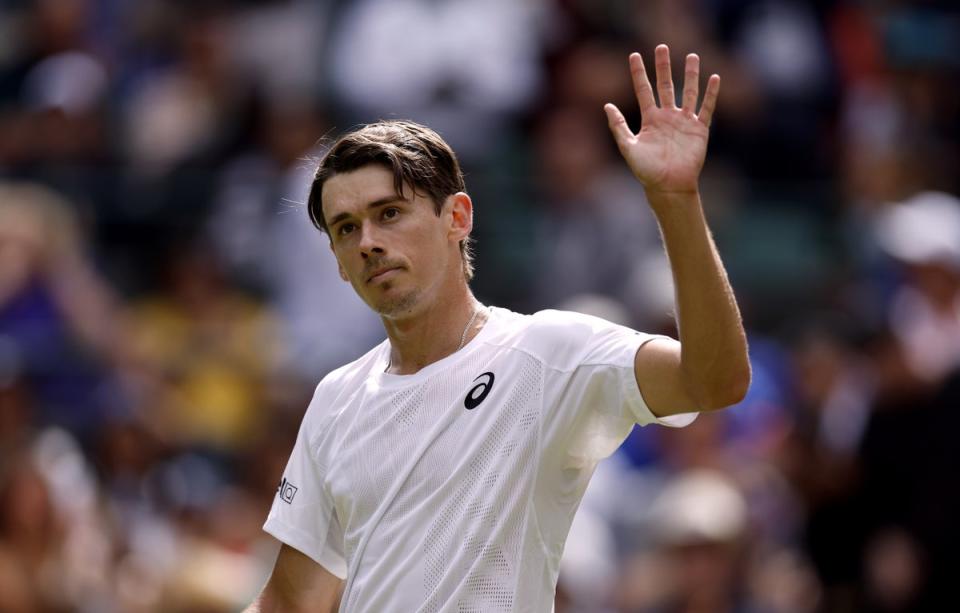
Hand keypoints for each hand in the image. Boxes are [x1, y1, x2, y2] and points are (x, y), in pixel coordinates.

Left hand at [604, 45, 718, 195]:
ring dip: (690, 75)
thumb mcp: (628, 147)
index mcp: (650, 119)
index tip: (634, 55)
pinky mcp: (699, 130)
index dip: (638, 73)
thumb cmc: (646, 171)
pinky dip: (710, 94)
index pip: (644, 90)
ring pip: (688, 92)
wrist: (668, 186)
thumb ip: (618, 126)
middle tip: (661, 47)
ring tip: (692, 56)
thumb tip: (606, 105)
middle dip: (663, 67)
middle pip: (665, 85)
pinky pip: (706, 108)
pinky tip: (714, 78)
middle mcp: (667, 117)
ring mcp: (684, 122)